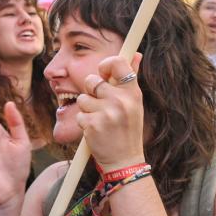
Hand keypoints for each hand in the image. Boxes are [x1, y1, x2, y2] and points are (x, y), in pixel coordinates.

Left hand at [76, 53, 145, 171]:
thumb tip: (136, 53)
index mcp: (132, 92)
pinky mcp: (92, 125)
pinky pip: (79, 115)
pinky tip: (96, 130)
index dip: (106, 65)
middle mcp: (120, 100)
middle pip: (92, 80)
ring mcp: (106, 113)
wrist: (124, 161)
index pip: (118, 63)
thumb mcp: (134, 104)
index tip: (103, 73)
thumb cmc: (128, 130)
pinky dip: (84, 122)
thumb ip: (131, 78)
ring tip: (100, 120)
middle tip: (101, 105)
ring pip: (82, 98)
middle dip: (91, 92)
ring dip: (87, 109)